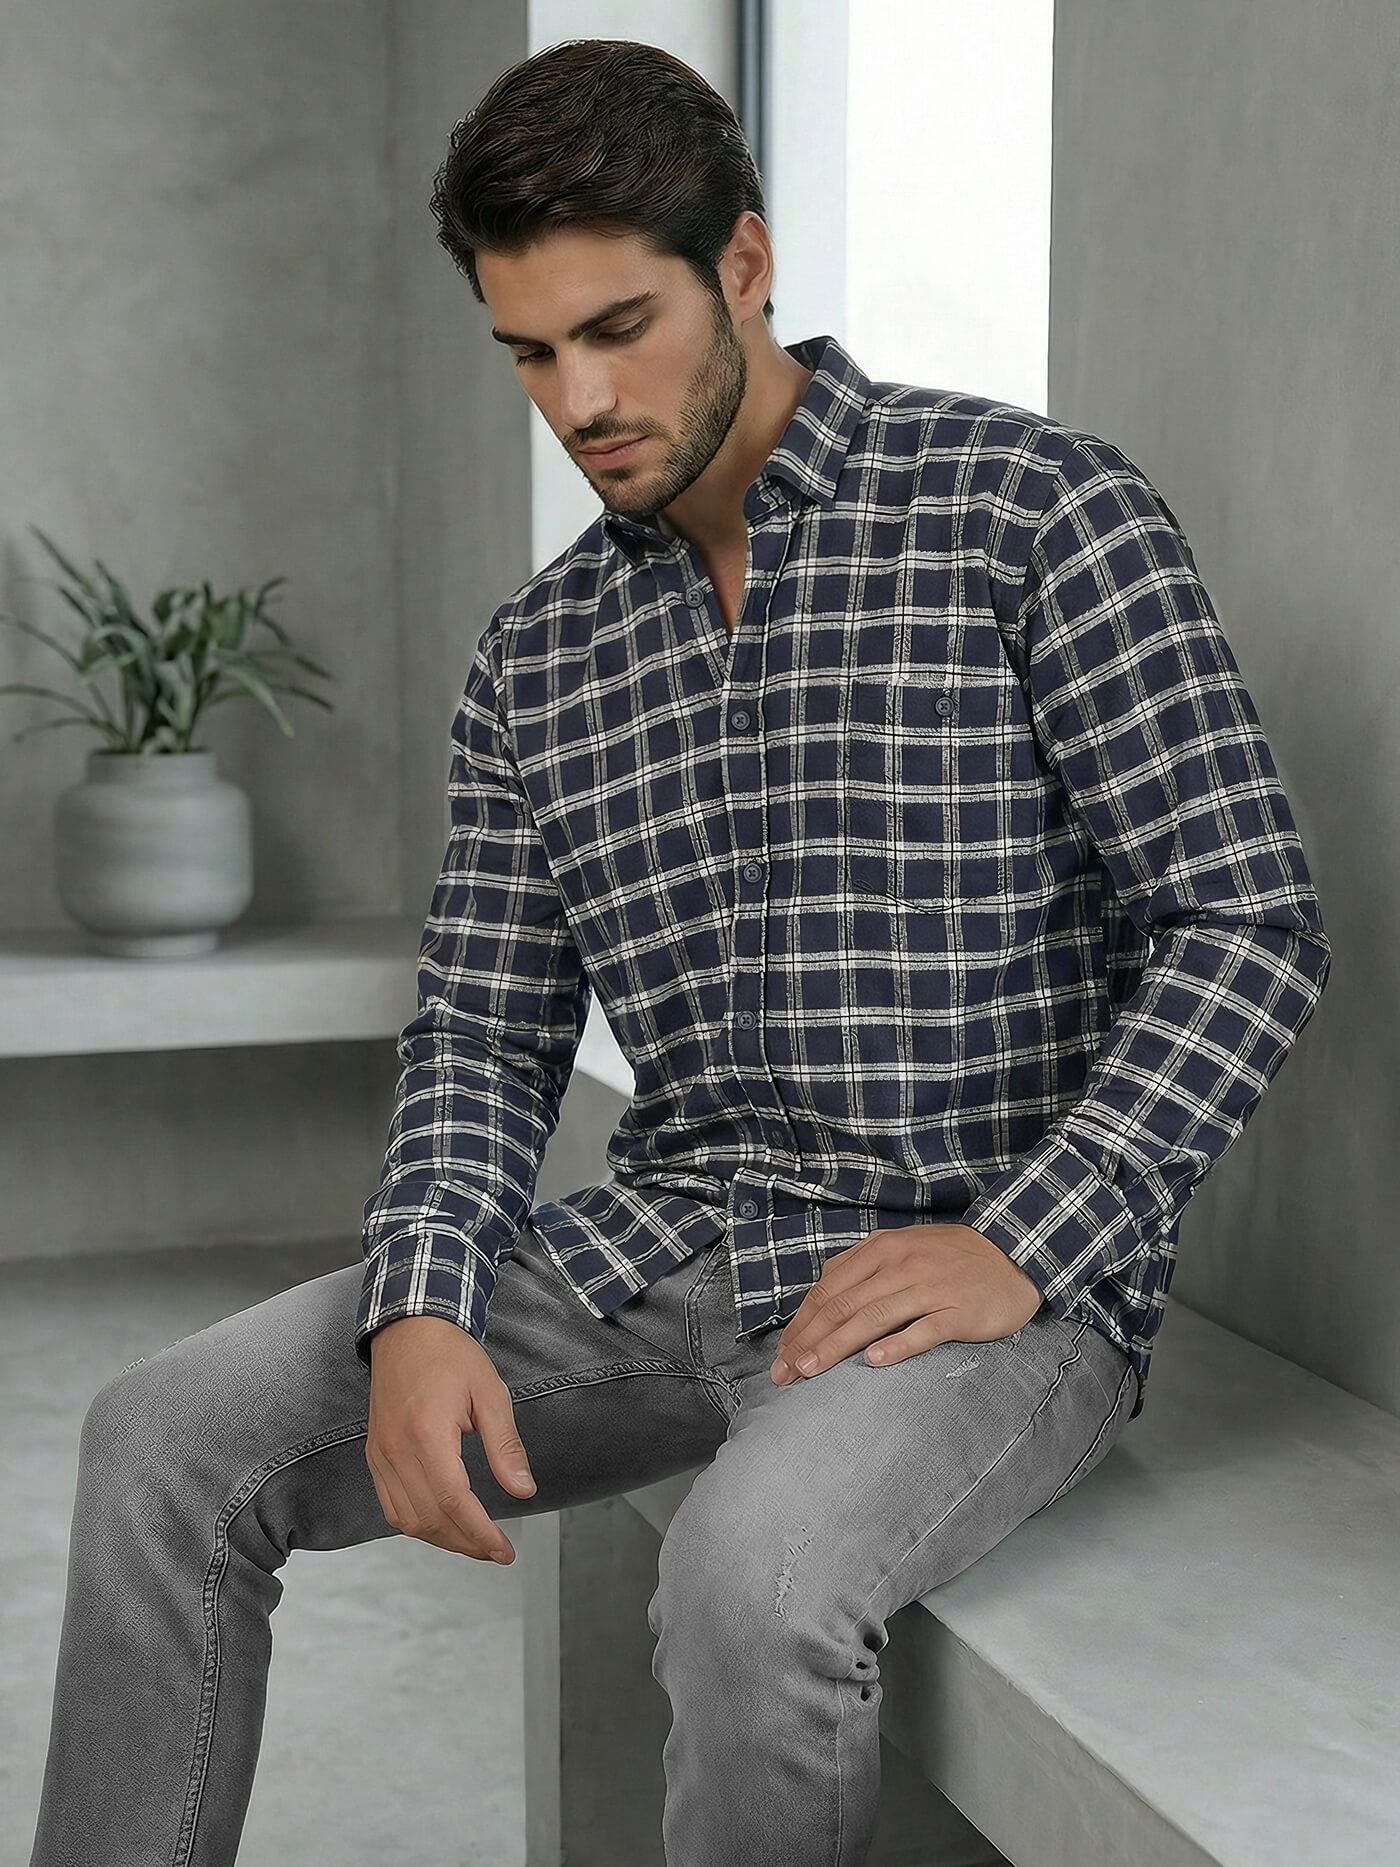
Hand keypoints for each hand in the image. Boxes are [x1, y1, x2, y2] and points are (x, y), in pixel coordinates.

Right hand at [366, 1315, 537, 1563]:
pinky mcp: (374, 1454)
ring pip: (406, 1519)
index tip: (504, 1549)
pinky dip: (417, 1523)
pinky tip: (442, 1522)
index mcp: (428, 1433)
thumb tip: (523, 1489)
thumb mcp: (490, 1394)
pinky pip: (390, 1505)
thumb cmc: (451, 1356)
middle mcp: (397, 1449)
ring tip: (473, 1541)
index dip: (480, 1533)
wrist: (408, 1330)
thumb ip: (506, 1446)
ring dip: (441, 1539)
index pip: (453, 1501)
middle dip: (466, 1543)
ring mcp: (380, 1453)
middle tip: (495, 1550)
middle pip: (429, 1519)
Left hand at [770, 1224, 1042, 1383]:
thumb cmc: (949, 1258)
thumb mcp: (901, 1249)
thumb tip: (822, 1298)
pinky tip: (874, 1362)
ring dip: (838, 1346)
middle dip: (809, 1340)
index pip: (830, 1289)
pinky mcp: (958, 1311)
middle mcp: (900, 1266)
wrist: (1013, 1253)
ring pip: (874, 1317)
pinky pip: (924, 1330)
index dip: (802, 1323)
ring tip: (812, 1370)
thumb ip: (862, 1268)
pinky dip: (898, 1345)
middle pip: (844, 1305)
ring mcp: (930, 1287)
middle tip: (785, 1373)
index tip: (782, 1355)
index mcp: (882, 1250)